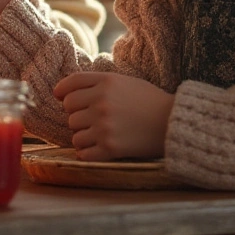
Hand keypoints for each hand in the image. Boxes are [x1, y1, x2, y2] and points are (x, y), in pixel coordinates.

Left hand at [53, 72, 173, 160]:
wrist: (174, 123)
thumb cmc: (150, 101)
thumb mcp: (124, 81)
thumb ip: (98, 83)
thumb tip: (64, 93)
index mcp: (105, 82)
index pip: (69, 86)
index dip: (62, 92)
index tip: (60, 97)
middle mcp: (101, 102)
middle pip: (69, 111)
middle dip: (78, 115)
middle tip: (94, 119)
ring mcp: (104, 126)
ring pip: (74, 133)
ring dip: (83, 135)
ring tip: (100, 134)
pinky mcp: (110, 148)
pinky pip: (82, 153)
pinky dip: (87, 153)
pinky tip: (98, 149)